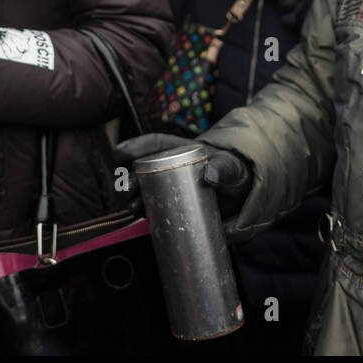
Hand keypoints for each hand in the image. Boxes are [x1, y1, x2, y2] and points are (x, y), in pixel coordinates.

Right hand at [113, 133, 251, 217]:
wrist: (243, 193)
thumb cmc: (235, 171)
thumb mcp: (231, 165)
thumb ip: (224, 167)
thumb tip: (211, 176)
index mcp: (181, 151)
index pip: (154, 144)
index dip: (135, 146)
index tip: (119, 151)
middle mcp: (170, 167)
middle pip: (143, 170)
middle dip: (130, 178)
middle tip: (127, 187)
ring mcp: (171, 187)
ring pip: (144, 190)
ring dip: (134, 197)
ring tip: (134, 206)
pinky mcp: (174, 205)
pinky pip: (155, 208)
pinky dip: (146, 213)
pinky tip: (142, 218)